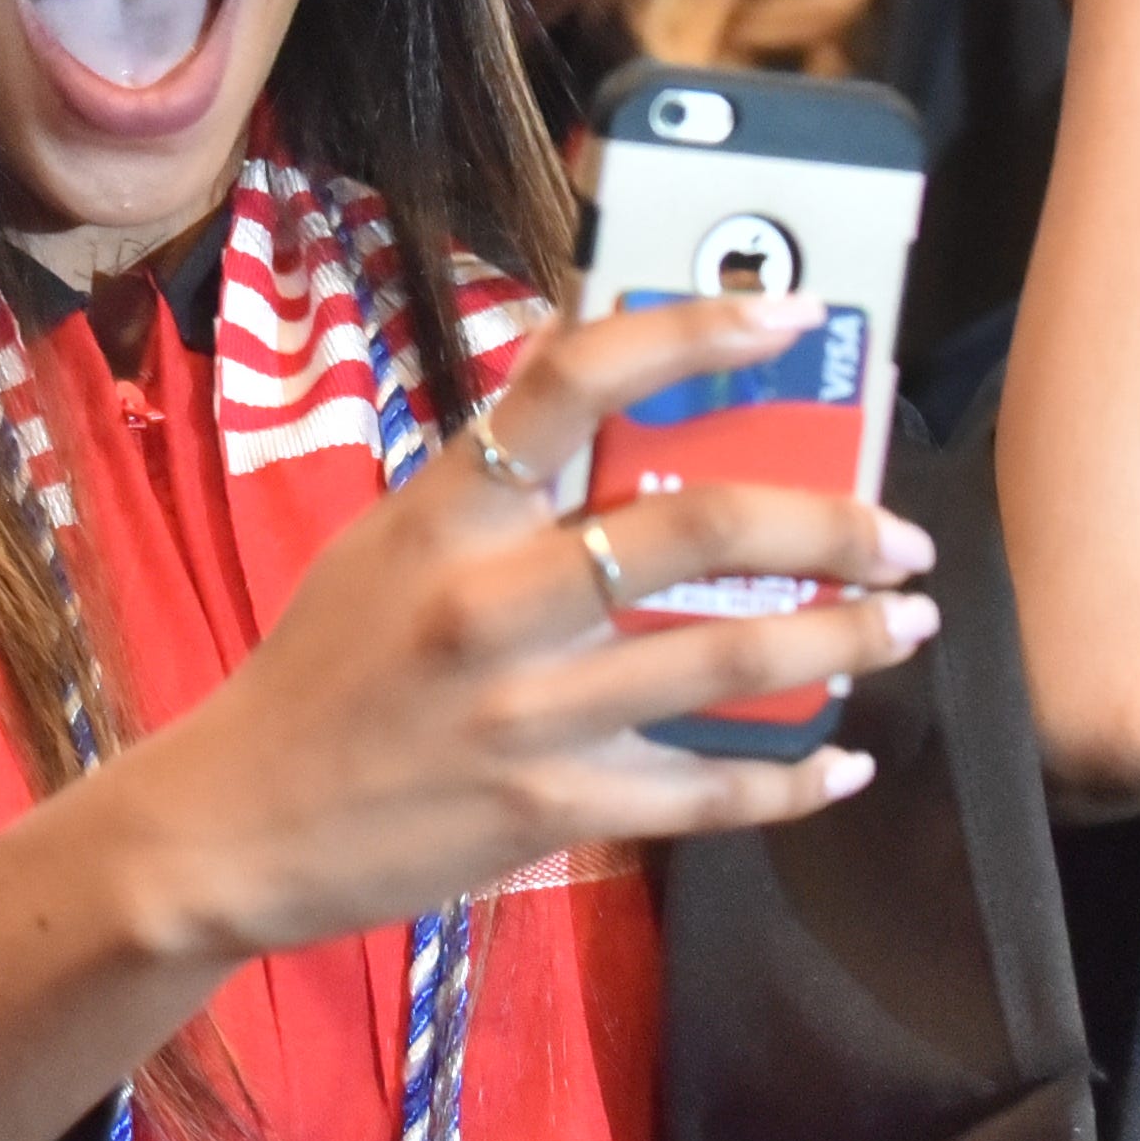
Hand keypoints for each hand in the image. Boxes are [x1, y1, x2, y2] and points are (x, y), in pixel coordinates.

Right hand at [76, 293, 938, 960]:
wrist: (233, 826)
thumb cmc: (320, 673)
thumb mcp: (384, 545)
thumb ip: (491, 482)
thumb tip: (607, 392)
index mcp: (445, 515)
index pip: (571, 380)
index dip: (690, 332)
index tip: (788, 314)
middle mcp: (488, 603)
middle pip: (696, 528)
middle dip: (830, 525)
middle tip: (902, 531)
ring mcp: (524, 714)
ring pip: (727, 659)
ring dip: (844, 638)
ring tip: (906, 623)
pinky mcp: (548, 812)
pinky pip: (703, 792)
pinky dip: (789, 778)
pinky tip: (840, 763)